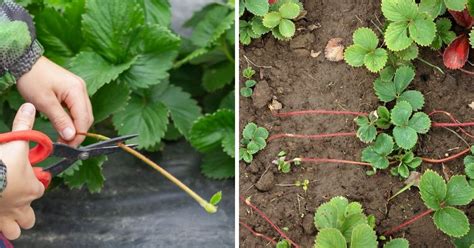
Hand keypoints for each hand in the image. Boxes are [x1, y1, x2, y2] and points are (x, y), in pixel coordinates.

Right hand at [0, 103, 44, 239]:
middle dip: (25, 210)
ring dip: (14, 222)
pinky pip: (3, 233)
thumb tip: (30, 107)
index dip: (34, 181)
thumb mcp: (14, 142)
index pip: (40, 187)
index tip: (24, 174)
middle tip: (14, 197)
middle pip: (30, 216)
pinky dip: (0, 227)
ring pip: (18, 229)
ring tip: (4, 209)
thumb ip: (23, 125)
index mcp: (32, 188)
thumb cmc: (0, 164)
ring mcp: (7, 218)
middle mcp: (23, 206)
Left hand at [16, 56, 93, 146]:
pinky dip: (73, 119)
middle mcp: (82, 89)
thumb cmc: (33, 79)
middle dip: (78, 132)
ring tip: (63, 136)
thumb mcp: (44, 102)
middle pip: (87, 117)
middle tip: (64, 144)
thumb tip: (71, 136)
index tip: (68, 146)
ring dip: (75, 126)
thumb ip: (60, 120)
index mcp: (77, 91)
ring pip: (83, 114)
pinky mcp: (73, 90)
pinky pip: (78, 108)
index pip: (84, 119)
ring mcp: (79, 89)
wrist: (26, 62)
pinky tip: (64, 125)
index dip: (78, 135)